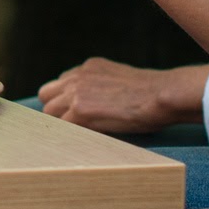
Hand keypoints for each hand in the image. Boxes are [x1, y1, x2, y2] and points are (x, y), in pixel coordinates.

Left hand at [40, 59, 208, 134]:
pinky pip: (62, 127)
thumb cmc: (151, 94)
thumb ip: (102, 87)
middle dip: (56, 111)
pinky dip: (68, 136)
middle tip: (72, 127)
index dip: (65, 101)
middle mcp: (78, 76)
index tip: (73, 114)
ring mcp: (76, 92)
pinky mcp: (80, 111)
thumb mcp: (121, 80)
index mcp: (89, 67)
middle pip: (47, 95)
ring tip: (77, 136)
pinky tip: (82, 142)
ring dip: (61, 125)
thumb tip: (95, 105)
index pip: (61, 84)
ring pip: (49, 112)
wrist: (161, 95)